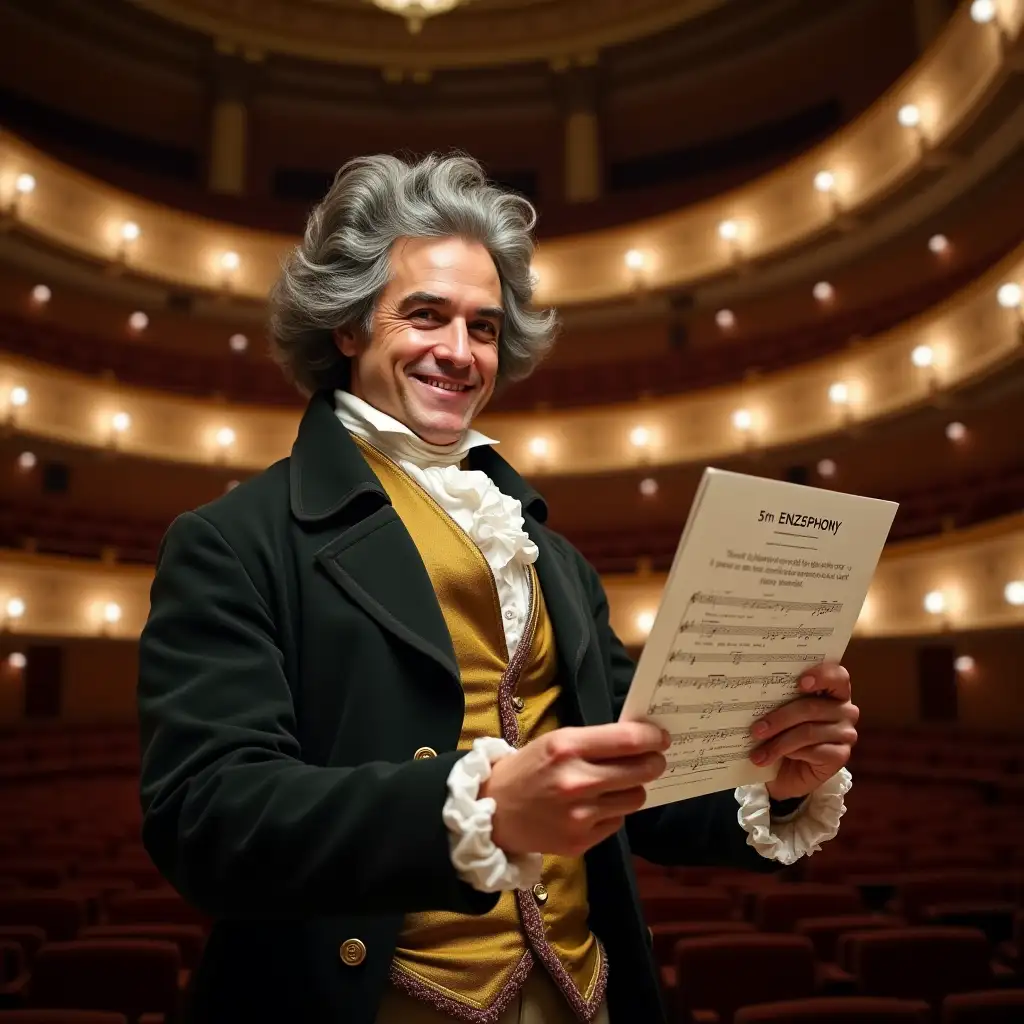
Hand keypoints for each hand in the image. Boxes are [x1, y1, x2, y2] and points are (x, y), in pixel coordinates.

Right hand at [480, 722, 669, 857]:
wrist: (493, 812)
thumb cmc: (528, 770)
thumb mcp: (556, 742)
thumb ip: (595, 742)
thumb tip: (640, 740)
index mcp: (568, 747)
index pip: (628, 741)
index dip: (653, 737)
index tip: (661, 737)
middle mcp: (577, 781)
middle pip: (641, 772)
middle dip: (654, 763)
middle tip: (654, 760)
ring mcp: (580, 815)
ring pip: (635, 799)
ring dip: (634, 789)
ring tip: (618, 784)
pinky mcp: (580, 842)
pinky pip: (617, 822)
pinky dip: (613, 812)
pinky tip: (596, 806)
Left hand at [750, 661, 857, 801]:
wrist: (789, 769)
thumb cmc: (784, 732)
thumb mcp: (781, 711)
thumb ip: (779, 698)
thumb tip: (755, 694)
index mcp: (833, 690)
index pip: (837, 675)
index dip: (821, 675)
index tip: (800, 682)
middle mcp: (845, 709)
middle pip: (811, 707)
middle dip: (779, 718)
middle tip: (756, 730)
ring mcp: (846, 733)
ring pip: (808, 732)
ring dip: (778, 743)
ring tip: (758, 753)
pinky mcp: (841, 755)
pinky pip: (813, 751)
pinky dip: (791, 754)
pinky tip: (774, 760)